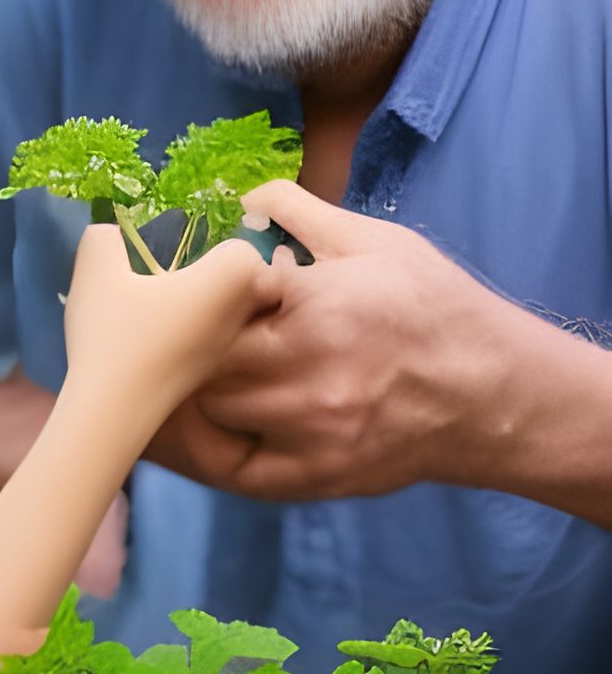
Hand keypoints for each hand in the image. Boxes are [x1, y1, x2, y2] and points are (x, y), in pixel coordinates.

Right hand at [63, 224, 275, 402]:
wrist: (111, 407)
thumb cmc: (113, 330)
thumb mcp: (96, 265)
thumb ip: (106, 235)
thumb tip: (113, 233)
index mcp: (228, 278)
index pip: (248, 246)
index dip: (221, 239)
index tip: (187, 242)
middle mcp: (238, 312)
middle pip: (247, 279)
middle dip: (219, 269)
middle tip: (176, 265)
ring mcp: (226, 346)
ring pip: (232, 309)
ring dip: (206, 299)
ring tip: (161, 295)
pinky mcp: (208, 370)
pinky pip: (214, 333)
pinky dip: (193, 325)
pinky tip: (153, 327)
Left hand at [153, 179, 507, 498]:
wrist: (497, 396)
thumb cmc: (434, 309)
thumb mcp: (373, 241)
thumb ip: (296, 210)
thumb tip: (237, 195)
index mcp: (320, 307)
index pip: (217, 295)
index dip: (191, 286)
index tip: (185, 279)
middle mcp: (312, 376)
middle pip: (201, 357)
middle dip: (184, 336)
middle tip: (176, 323)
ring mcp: (312, 434)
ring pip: (208, 410)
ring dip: (193, 384)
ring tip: (190, 363)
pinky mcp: (315, 477)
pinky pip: (233, 468)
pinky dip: (209, 442)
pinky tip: (205, 416)